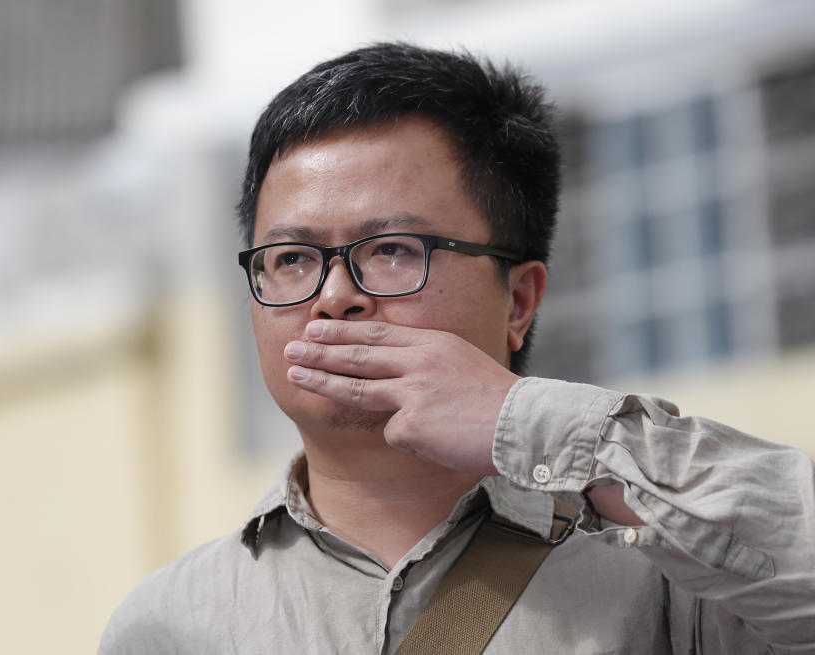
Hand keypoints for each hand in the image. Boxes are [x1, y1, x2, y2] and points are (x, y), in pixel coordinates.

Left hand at [283, 320, 518, 474]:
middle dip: (319, 350)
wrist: (522, 424)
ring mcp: (412, 392)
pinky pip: (395, 433)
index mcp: (432, 343)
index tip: (315, 330)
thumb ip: (427, 361)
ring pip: (357, 387)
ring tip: (294, 375)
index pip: (377, 333)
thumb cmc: (497, 399)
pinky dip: (409, 438)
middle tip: (292, 348)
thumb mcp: (462, 362)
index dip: (342, 332)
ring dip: (321, 380)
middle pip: (358, 355)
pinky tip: (434, 439)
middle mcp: (418, 362)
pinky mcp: (412, 424)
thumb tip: (394, 371)